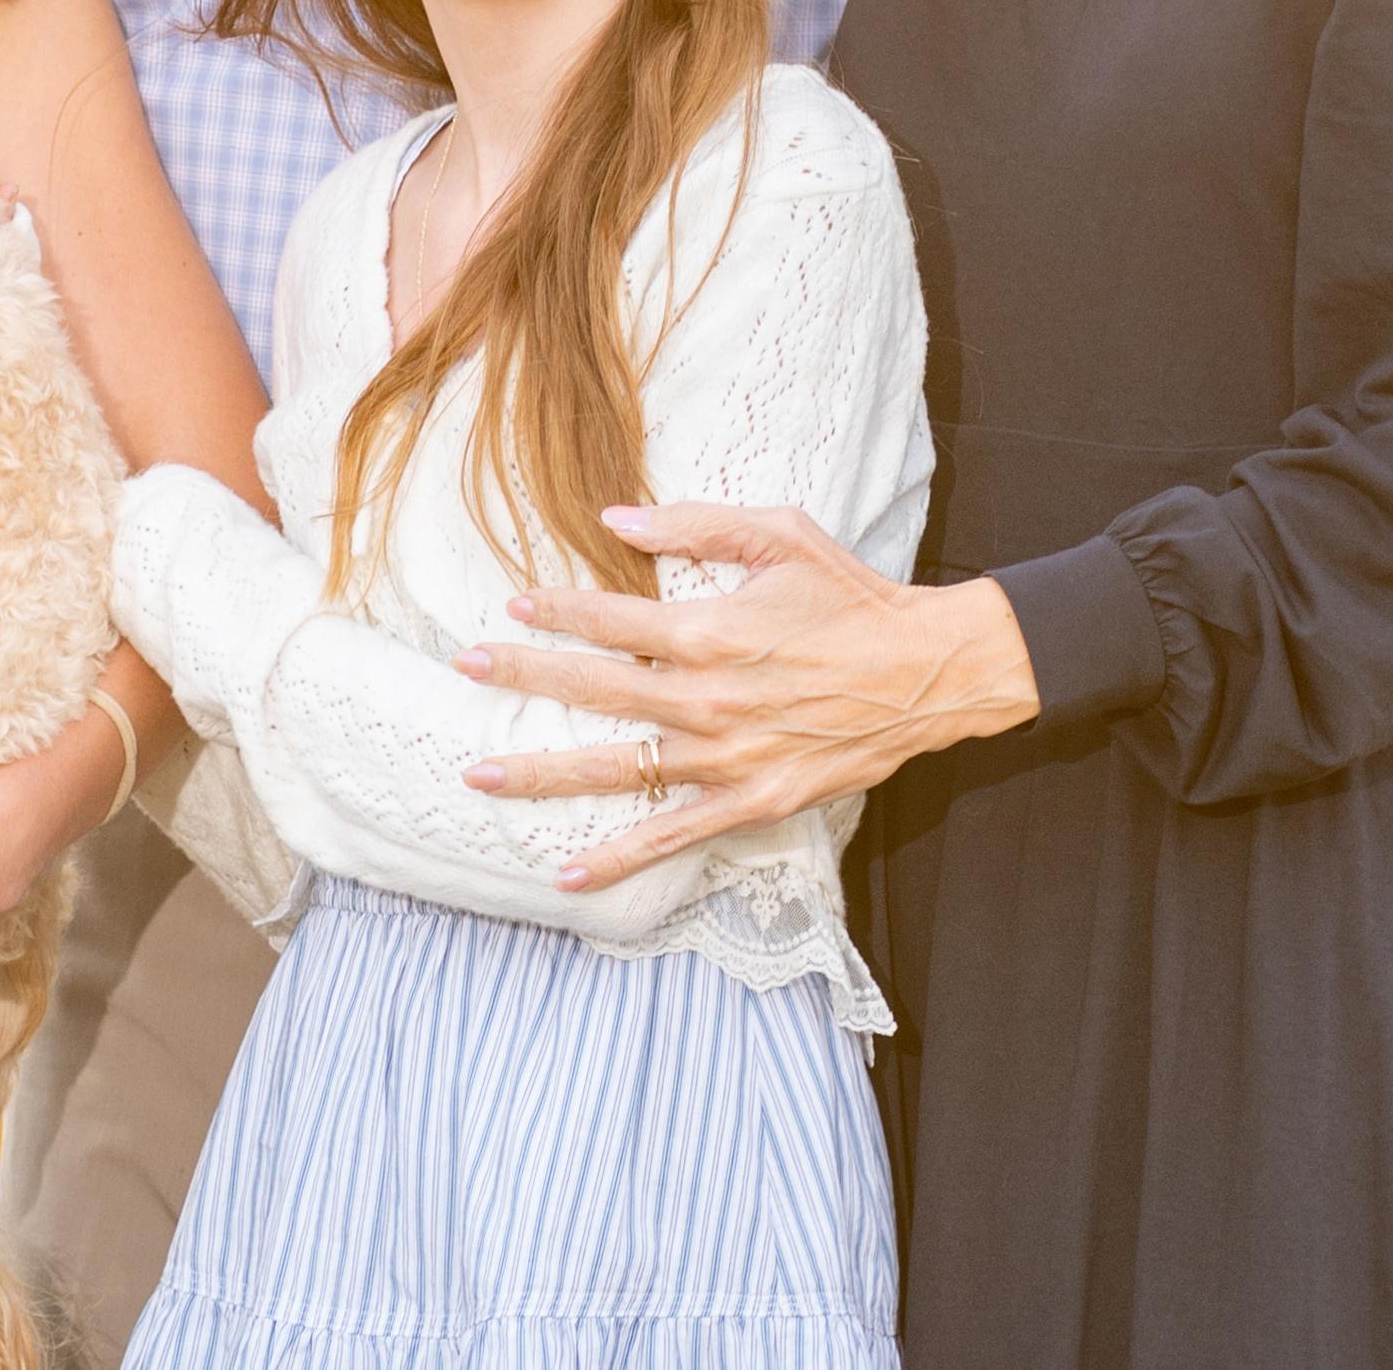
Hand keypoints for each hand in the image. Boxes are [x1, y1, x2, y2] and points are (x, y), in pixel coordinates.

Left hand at [449, 503, 1038, 893]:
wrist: (926, 673)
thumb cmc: (850, 596)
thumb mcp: (779, 534)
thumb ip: (694, 526)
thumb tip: (614, 519)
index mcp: (709, 630)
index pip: (610, 621)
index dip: (555, 612)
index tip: (512, 607)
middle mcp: (706, 699)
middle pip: (594, 690)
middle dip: (524, 676)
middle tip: (466, 668)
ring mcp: (725, 758)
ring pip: (616, 769)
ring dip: (543, 771)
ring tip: (478, 773)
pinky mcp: (751, 802)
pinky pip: (671, 835)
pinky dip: (618, 858)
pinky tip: (565, 874)